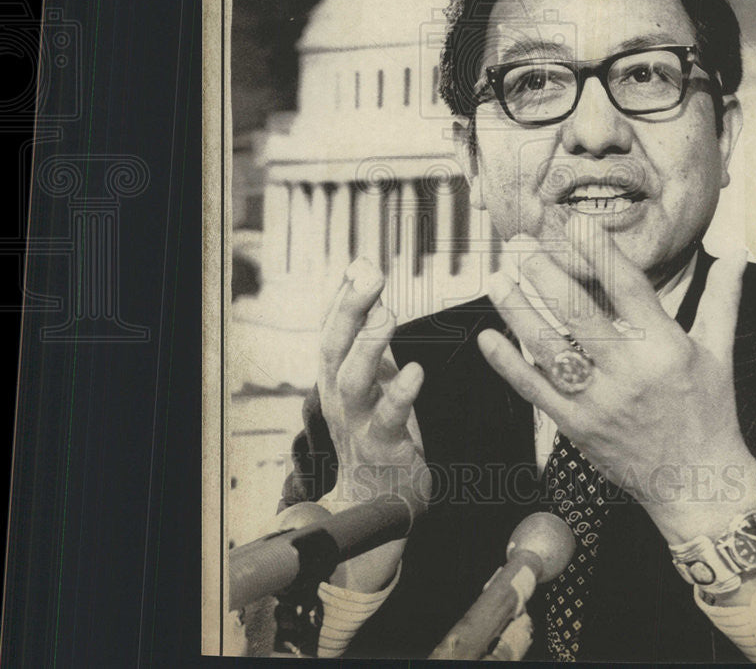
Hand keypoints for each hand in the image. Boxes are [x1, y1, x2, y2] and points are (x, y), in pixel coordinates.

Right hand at [315, 257, 427, 591]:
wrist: (378, 498)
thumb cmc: (377, 425)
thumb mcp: (371, 369)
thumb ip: (367, 321)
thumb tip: (361, 266)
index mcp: (336, 375)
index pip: (332, 328)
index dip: (343, 296)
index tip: (362, 265)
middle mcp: (340, 396)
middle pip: (334, 347)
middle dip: (349, 309)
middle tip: (371, 277)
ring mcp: (359, 422)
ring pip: (351, 380)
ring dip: (367, 345)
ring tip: (388, 314)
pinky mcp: (384, 447)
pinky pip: (388, 419)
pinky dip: (399, 393)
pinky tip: (415, 370)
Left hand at [477, 220, 755, 544]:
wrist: (700, 487)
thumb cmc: (710, 413)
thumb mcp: (719, 353)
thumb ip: (722, 298)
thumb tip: (738, 252)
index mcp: (666, 348)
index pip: (629, 288)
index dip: (600, 252)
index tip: (574, 222)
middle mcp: (630, 373)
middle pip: (580, 315)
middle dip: (545, 273)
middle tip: (520, 242)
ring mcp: (600, 403)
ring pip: (550, 350)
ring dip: (518, 312)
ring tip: (496, 278)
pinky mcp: (578, 428)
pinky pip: (536, 392)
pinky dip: (508, 365)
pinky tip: (486, 338)